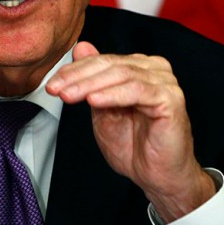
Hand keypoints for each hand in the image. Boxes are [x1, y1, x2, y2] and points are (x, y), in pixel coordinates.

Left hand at [46, 41, 214, 222]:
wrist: (157, 177)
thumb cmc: (134, 145)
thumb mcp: (102, 108)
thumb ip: (92, 80)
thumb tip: (81, 47)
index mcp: (139, 67)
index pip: (102, 61)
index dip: (73, 71)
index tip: (52, 84)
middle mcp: (154, 69)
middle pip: (110, 64)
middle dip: (77, 77)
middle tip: (56, 89)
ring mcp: (165, 82)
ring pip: (121, 74)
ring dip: (90, 85)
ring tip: (69, 96)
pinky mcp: (171, 98)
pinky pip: (137, 90)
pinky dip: (112, 94)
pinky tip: (94, 101)